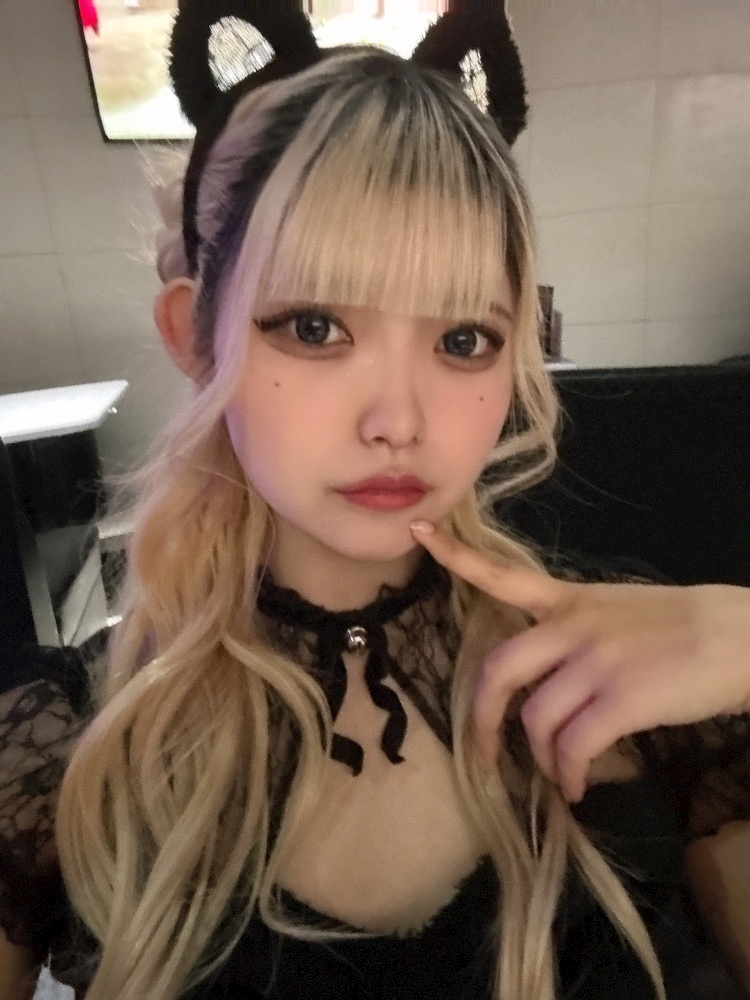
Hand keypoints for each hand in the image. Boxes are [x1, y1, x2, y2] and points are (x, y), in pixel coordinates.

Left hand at [410, 521, 749, 801]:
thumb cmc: (683, 628)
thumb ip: (574, 635)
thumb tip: (546, 688)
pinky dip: (570, 774)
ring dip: (544, 761)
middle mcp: (573, 626)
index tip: (418, 531)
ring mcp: (596, 661)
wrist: (743, 635)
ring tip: (562, 777)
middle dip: (482, 721)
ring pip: (537, 720)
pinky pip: (573, 746)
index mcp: (570, 600)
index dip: (457, 556)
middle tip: (485, 755)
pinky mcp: (623, 698)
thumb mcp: (618, 611)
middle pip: (499, 670)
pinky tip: (580, 786)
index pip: (503, 572)